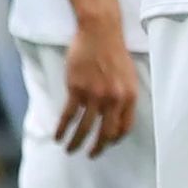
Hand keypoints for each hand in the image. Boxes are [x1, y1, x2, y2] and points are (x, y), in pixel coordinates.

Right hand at [57, 18, 138, 155]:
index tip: (108, 143)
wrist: (100, 32)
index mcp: (130, 97)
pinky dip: (62, 129)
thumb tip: (115, 114)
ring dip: (76, 142)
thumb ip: (123, 96)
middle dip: (98, 148)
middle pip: (106, 133)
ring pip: (85, 128)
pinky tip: (58, 136)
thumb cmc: (114, 52)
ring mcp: (95, 95)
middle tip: (91, 155)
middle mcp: (114, 100)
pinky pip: (68, 116)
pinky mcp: (77, 89)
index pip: (125, 127)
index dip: (116, 139)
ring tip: (70, 150)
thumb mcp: (128, 76)